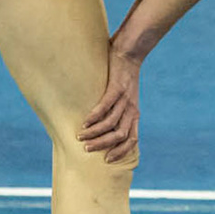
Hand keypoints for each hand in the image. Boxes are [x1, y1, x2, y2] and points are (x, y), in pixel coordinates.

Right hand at [79, 45, 142, 162]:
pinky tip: (85, 121)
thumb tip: (98, 129)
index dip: (121, 151)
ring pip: (112, 122)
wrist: (130, 53)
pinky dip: (95, 116)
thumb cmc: (121, 77)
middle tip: (87, 149)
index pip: (132, 139)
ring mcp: (125, 98)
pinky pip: (106, 105)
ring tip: (80, 136)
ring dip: (95, 132)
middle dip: (103, 145)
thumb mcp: (123, 99)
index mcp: (134, 114)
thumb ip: (115, 113)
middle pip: (120, 135)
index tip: (107, 160)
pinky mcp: (117, 87)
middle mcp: (132, 109)